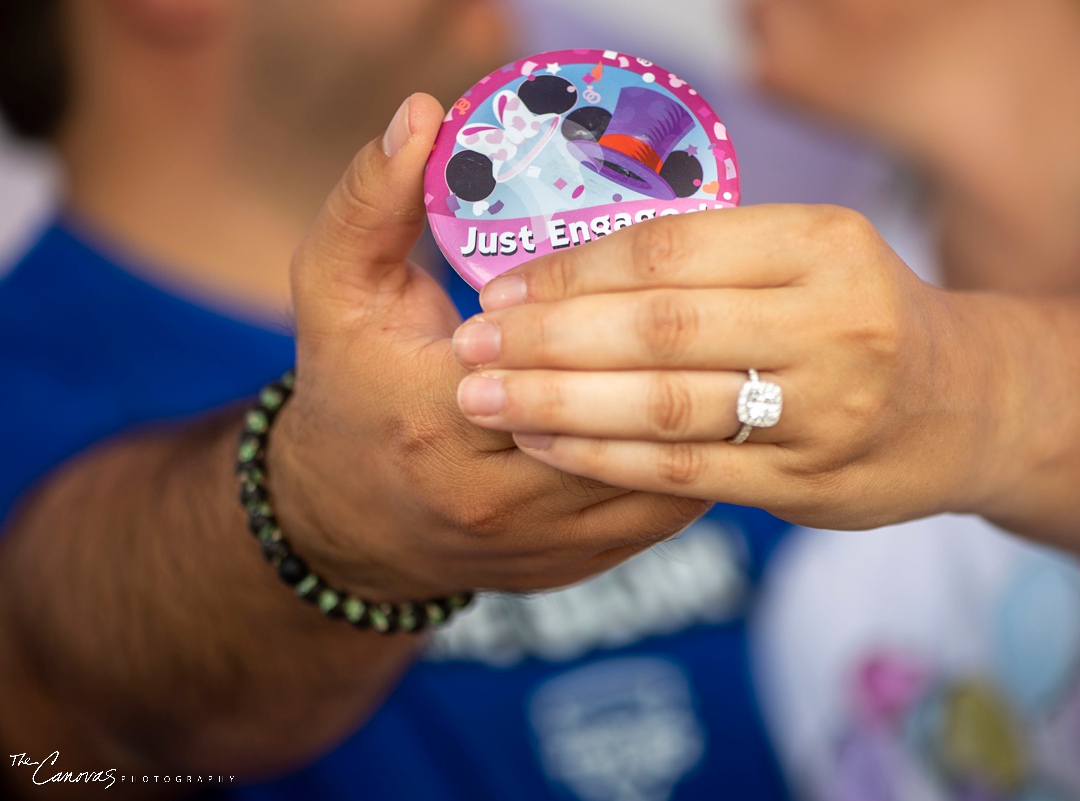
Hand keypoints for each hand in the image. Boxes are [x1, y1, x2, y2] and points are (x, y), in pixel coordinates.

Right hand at [269, 94, 709, 599]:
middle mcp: (496, 498)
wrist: (348, 522)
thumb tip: (421, 113)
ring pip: (665, 471)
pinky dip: (702, 457)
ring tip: (744, 345)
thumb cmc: (350, 391)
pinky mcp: (579, 569)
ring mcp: (544, 545)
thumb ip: (370, 201)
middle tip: (736, 291)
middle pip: (625, 415)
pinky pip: (667, 511)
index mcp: (435, 418)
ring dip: (710, 409)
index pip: (558, 353)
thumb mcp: (335, 287)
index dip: (620, 299)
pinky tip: (723, 405)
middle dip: (684, 352)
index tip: (674, 246)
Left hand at [452, 205, 1007, 529]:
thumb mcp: (809, 255)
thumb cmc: (858, 315)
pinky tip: (547, 442)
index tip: (505, 287)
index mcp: (823, 244)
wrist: (964, 405)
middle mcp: (833, 324)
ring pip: (668, 407)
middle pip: (662, 329)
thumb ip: (712, 258)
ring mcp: (826, 413)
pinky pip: (687, 473)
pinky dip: (606, 457)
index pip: (672, 251)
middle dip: (550, 339)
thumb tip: (570, 269)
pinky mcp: (811, 486)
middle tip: (472, 344)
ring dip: (563, 403)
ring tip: (487, 397)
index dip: (576, 271)